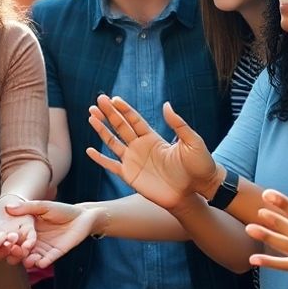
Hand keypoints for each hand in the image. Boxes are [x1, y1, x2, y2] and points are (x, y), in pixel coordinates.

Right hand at [4, 200, 99, 268]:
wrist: (82, 216)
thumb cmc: (62, 209)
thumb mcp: (43, 206)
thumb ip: (26, 208)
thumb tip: (7, 207)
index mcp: (29, 229)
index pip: (16, 237)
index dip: (9, 240)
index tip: (1, 242)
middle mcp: (34, 241)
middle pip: (22, 249)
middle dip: (17, 253)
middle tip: (12, 253)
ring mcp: (44, 248)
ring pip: (33, 257)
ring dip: (29, 260)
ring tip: (26, 261)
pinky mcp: (56, 253)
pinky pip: (47, 259)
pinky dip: (43, 262)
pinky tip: (40, 262)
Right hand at [86, 96, 218, 209]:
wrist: (196, 190)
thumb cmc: (198, 165)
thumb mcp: (192, 141)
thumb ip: (178, 124)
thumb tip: (166, 105)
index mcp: (153, 137)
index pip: (134, 119)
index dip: (124, 109)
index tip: (113, 98)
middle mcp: (141, 147)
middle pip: (121, 126)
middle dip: (109, 113)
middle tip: (98, 100)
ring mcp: (134, 161)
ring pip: (113, 142)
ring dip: (101, 129)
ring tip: (91, 116)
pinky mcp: (130, 176)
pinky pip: (111, 165)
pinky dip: (100, 159)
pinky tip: (89, 150)